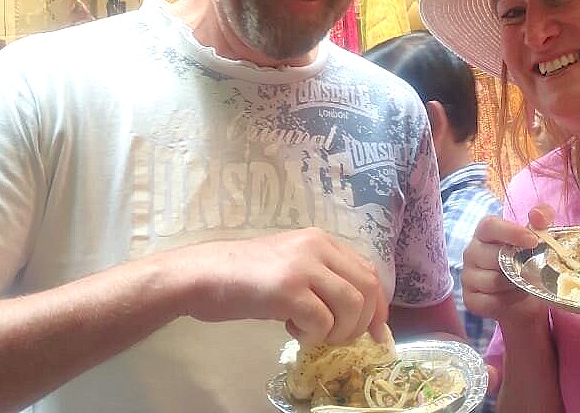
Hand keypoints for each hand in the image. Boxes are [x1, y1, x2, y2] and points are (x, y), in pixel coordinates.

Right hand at [168, 228, 387, 346]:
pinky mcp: (287, 289)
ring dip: (339, 331)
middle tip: (339, 338)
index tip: (376, 332)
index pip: (369, 272)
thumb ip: (323, 278)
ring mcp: (303, 266)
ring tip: (314, 334)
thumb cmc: (244, 275)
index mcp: (322, 240)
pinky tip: (292, 330)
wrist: (201, 275)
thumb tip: (357, 313)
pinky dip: (314, 335)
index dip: (378, 306)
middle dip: (362, 322)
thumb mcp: (292, 265)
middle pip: (367, 288)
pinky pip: (322, 321)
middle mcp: (318, 247)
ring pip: (351, 306)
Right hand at [461, 205, 552, 327]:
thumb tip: (538, 216)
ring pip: (493, 281)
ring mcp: (468, 277)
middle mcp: (471, 252)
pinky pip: (491, 302)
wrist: (523, 295)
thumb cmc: (526, 260)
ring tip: (526, 282)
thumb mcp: (538, 236)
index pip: (490, 226)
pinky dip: (509, 301)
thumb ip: (541, 218)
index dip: (510, 232)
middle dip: (518, 265)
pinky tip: (515, 296)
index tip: (533, 241)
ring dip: (516, 284)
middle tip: (535, 268)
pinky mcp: (470, 300)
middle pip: (494, 257)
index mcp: (485, 232)